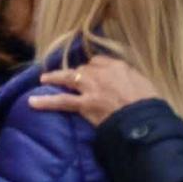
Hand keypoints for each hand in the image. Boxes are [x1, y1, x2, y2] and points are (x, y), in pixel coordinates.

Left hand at [27, 53, 165, 125]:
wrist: (144, 120)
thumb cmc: (149, 104)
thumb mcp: (145, 84)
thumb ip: (131, 78)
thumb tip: (125, 80)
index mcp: (118, 66)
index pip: (99, 62)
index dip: (93, 68)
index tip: (91, 72)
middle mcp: (102, 73)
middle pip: (83, 68)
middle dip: (75, 73)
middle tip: (69, 77)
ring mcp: (91, 87)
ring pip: (68, 78)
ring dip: (55, 78)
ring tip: (43, 79)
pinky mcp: (84, 104)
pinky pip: (62, 101)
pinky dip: (46, 102)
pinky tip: (33, 103)